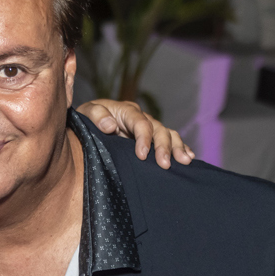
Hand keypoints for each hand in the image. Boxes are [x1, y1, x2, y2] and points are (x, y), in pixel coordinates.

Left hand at [76, 100, 193, 167]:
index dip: (144, 138)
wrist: (88, 126)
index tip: (142, 156)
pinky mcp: (152, 139)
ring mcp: (149, 129)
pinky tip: (189, 158)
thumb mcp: (86, 113)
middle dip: (163, 147)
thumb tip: (111, 126)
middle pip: (158, 129)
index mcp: (126, 111)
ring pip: (168, 135)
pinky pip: (171, 141)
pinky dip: (181, 147)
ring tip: (184, 160)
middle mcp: (141, 118)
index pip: (141, 123)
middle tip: (164, 164)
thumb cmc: (87, 120)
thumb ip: (96, 116)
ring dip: (177, 147)